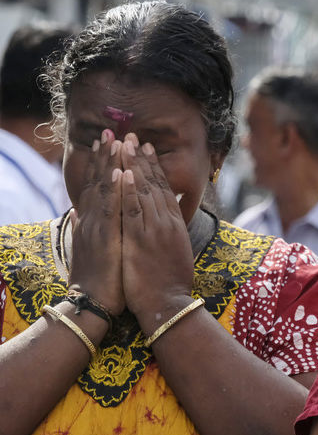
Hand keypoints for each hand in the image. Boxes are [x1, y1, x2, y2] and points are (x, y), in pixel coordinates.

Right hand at [68, 129, 124, 315]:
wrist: (91, 304)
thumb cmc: (99, 278)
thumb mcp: (93, 248)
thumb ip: (87, 227)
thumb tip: (81, 211)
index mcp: (93, 221)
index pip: (98, 185)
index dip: (102, 163)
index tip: (108, 142)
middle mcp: (93, 220)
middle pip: (100, 181)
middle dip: (106, 155)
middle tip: (111, 130)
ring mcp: (98, 228)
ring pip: (105, 190)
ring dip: (111, 164)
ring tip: (116, 141)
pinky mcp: (106, 240)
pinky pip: (112, 211)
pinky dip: (115, 191)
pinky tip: (119, 173)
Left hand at [119, 133, 194, 321]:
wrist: (169, 305)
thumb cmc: (171, 282)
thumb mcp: (175, 251)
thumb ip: (168, 232)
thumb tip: (165, 218)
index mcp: (175, 224)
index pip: (163, 188)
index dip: (153, 167)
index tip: (144, 149)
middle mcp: (167, 222)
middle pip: (153, 184)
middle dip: (141, 159)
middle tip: (133, 136)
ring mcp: (154, 230)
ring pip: (142, 192)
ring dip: (132, 167)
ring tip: (125, 145)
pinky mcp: (141, 241)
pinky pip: (133, 210)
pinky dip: (128, 191)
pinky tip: (122, 174)